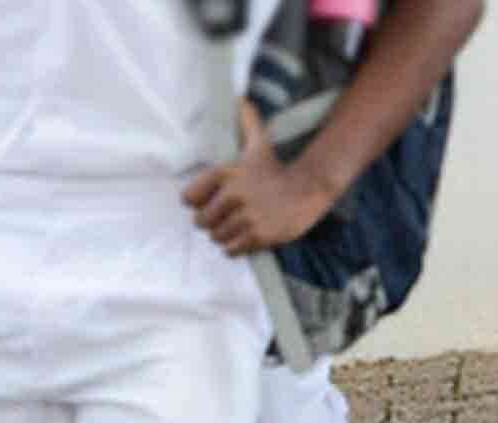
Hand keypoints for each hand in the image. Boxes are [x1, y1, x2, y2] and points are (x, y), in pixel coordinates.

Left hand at [183, 101, 336, 256]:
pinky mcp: (258, 236)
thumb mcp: (259, 144)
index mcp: (226, 173)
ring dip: (224, 235)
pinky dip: (235, 247)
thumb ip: (246, 122)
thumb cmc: (276, 169)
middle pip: (201, 221)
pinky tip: (246, 235)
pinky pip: (231, 249)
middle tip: (228, 215)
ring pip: (216, 237)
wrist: (308, 189)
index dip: (198, 202)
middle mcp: (234, 194)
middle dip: (212, 221)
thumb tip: (239, 98)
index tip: (212, 200)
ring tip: (239, 224)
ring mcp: (247, 216)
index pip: (188, 198)